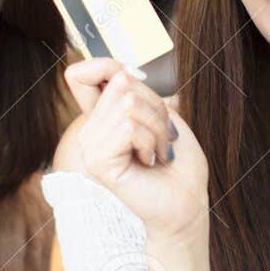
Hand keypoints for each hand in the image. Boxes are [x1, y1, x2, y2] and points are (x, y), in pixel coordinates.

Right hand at [61, 58, 207, 241]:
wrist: (188, 204)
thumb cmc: (179, 165)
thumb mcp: (161, 115)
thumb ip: (134, 91)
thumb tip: (119, 73)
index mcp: (102, 118)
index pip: (81, 73)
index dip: (108, 66)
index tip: (140, 91)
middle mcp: (90, 131)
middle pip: (120, 83)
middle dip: (155, 107)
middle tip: (162, 138)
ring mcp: (90, 147)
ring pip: (127, 104)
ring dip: (156, 127)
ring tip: (158, 152)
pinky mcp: (98, 162)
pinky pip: (127, 127)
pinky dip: (150, 140)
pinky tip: (150, 161)